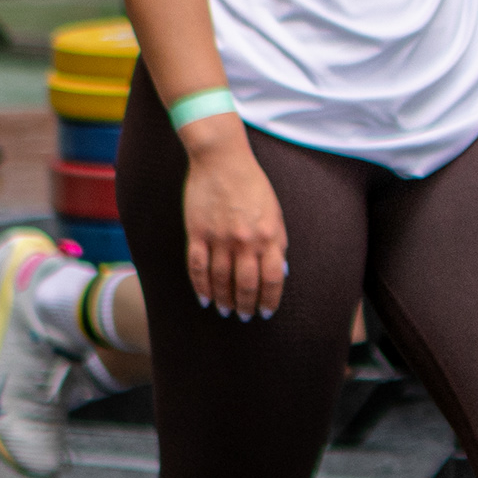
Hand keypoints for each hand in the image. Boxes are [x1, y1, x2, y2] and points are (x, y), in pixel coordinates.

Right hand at [180, 123, 287, 320]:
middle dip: (246, 305)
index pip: (273, 279)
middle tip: (244, 317)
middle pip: (246, 284)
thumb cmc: (253, 187)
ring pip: (220, 279)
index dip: (270, 299)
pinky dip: (201, 286)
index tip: (266, 312)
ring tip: (226, 311)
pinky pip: (197, 266)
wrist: (222, 161)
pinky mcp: (197, 232)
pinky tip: (205, 299)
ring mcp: (219, 238)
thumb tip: (281, 271)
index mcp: (269, 237)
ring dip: (224, 299)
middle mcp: (245, 241)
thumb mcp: (276, 214)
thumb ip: (278, 243)